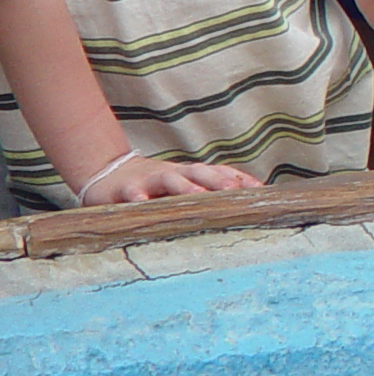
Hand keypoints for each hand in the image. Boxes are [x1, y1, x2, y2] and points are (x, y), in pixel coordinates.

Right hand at [79, 152, 258, 204]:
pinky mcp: (125, 189)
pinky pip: (132, 193)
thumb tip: (247, 202)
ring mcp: (150, 180)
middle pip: (199, 173)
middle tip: (233, 189)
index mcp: (192, 174)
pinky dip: (138, 198)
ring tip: (198, 196)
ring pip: (170, 180)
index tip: (260, 189)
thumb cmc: (156, 185)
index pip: (220, 172)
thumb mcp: (184, 186)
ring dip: (185, 187)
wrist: (110, 175)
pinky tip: (143, 203)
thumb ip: (209, 192)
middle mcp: (175, 173)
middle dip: (217, 180)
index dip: (239, 179)